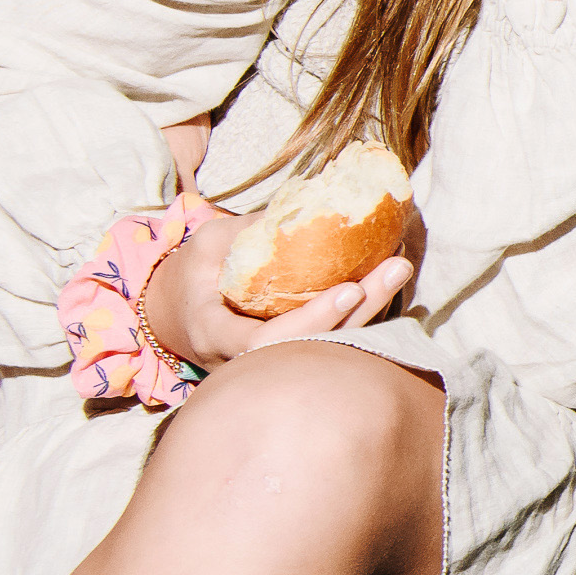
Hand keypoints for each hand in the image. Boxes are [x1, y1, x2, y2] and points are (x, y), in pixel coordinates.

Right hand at [141, 226, 412, 376]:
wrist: (176, 314)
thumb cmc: (190, 274)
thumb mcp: (207, 244)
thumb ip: (249, 232)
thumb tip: (307, 207)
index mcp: (216, 337)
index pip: (268, 340)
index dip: (313, 319)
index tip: (351, 288)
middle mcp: (248, 364)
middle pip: (313, 348)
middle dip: (361, 312)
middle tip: (397, 268)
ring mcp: (272, 367)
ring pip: (328, 350)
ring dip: (371, 312)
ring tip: (399, 268)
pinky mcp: (292, 360)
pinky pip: (331, 343)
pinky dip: (361, 316)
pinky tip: (387, 282)